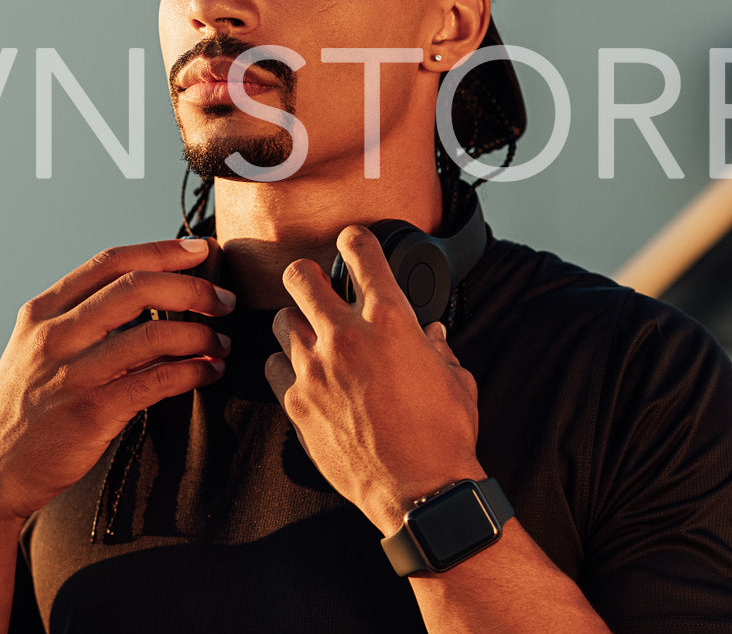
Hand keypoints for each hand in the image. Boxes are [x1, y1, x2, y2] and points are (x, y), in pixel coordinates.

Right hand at [0, 238, 235, 523]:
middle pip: (136, 288)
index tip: (201, 250)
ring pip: (152, 335)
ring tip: (223, 342)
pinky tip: (209, 373)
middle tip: (224, 299)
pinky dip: (192, 372)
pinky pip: (155, 381)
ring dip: (200, 334)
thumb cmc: (25, 410)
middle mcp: (53, 336)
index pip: (110, 262)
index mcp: (42, 313)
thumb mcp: (36, 350)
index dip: (162, 250)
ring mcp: (70, 375)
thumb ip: (80, 319)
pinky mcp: (89, 414)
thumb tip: (148, 292)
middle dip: (192, 288)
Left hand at [264, 225, 484, 535]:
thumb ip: (438, 349)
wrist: (421, 492)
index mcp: (390, 319)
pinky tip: (304, 375)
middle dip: (308, 275)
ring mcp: (316, 369)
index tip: (351, 242)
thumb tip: (432, 336)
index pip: (361, 252)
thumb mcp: (456, 381)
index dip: (354, 240)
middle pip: (300, 276)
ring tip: (311, 336)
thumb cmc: (443, 437)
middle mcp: (347, 336)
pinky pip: (275, 367)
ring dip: (296, 322)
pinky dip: (287, 366)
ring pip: (281, 320)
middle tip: (316, 286)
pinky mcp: (297, 403)